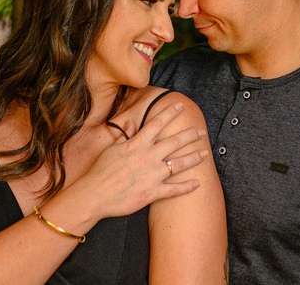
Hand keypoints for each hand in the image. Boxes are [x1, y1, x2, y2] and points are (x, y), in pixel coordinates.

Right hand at [72, 103, 207, 219]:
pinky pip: (174, 190)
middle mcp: (148, 156)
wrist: (95, 194)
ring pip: (179, 164)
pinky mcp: (152, 193)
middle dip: (190, 135)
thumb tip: (133, 123)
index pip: (157, 123)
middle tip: (201, 131)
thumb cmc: (100, 170)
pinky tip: (197, 183)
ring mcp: (152, 175)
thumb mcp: (112, 148)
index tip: (180, 105)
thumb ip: (126, 136)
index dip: (170, 112)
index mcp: (137, 144)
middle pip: (175, 142)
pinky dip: (187, 187)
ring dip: (194, 158)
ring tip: (204, 153)